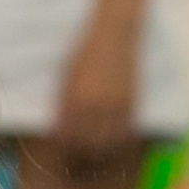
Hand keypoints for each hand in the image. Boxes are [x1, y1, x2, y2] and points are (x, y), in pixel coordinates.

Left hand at [53, 19, 140, 158]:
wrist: (114, 34)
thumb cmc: (84, 51)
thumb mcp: (65, 76)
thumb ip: (61, 101)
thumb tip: (56, 126)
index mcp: (74, 100)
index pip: (66, 136)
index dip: (64, 145)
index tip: (62, 148)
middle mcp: (95, 106)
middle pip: (86, 143)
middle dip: (80, 151)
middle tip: (77, 154)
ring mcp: (115, 105)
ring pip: (107, 142)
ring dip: (99, 150)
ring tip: (94, 151)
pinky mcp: (131, 103)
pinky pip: (125, 132)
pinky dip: (118, 141)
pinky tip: (113, 142)